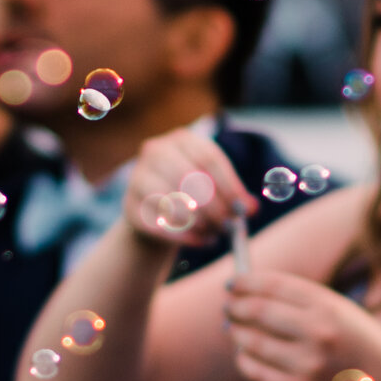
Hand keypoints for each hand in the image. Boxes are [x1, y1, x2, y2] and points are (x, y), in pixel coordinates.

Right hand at [120, 124, 256, 252]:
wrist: (156, 211)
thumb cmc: (193, 195)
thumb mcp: (215, 188)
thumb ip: (234, 196)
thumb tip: (251, 208)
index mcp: (183, 139)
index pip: (209, 158)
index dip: (229, 186)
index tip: (246, 210)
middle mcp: (156, 151)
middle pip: (189, 178)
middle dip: (214, 207)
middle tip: (229, 227)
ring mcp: (138, 176)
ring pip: (172, 202)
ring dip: (199, 224)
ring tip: (214, 234)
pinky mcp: (129, 206)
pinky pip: (159, 225)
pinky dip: (183, 237)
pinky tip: (199, 241)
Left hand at [222, 270, 380, 380]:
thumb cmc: (362, 348)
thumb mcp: (344, 314)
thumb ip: (305, 302)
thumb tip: (252, 292)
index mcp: (329, 307)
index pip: (274, 285)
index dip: (246, 282)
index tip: (232, 284)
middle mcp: (318, 332)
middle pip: (258, 311)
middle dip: (236, 307)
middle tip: (227, 307)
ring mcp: (307, 364)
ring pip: (252, 342)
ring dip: (236, 333)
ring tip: (232, 329)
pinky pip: (256, 372)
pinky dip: (244, 360)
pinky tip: (243, 354)